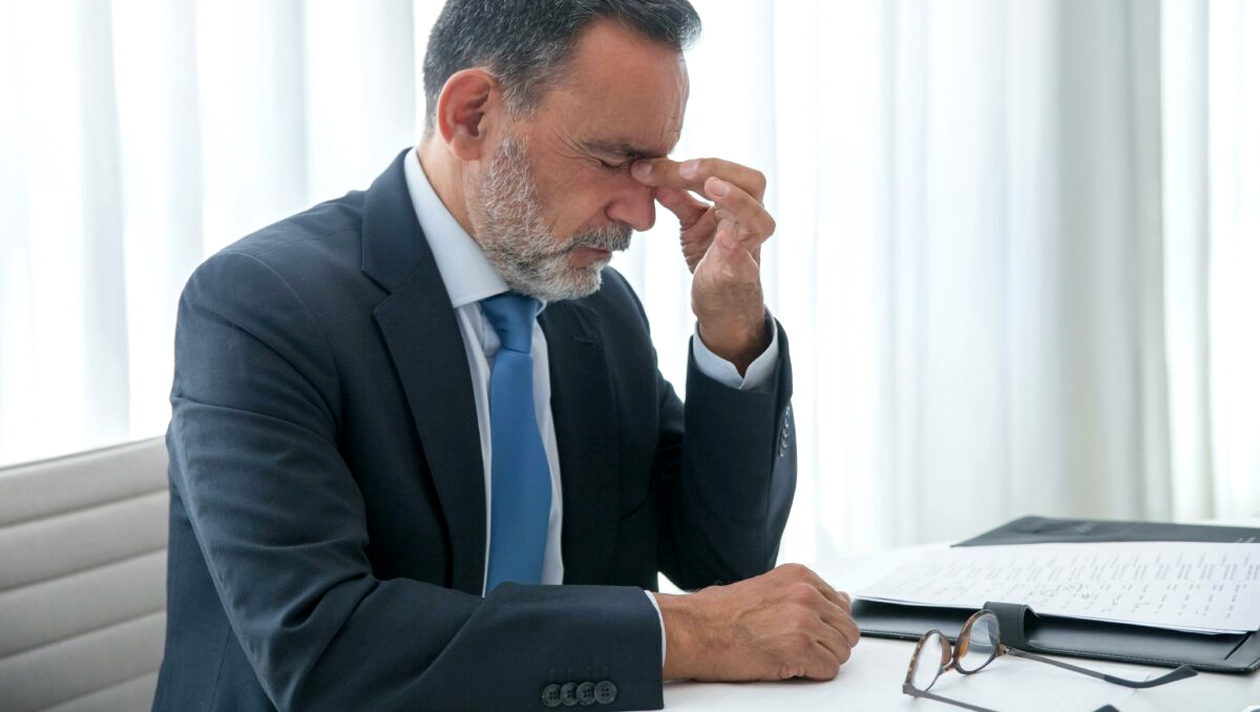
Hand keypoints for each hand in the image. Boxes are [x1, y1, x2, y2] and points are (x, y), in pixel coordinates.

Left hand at [631, 157, 776, 372]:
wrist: (720, 299)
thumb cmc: (710, 253)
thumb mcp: (690, 221)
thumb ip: (675, 197)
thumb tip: (646, 171)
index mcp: (738, 201)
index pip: (724, 172)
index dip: (696, 164)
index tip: (653, 166)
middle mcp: (749, 220)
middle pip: (753, 184)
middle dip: (722, 171)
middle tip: (687, 170)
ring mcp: (749, 248)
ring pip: (760, 221)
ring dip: (737, 201)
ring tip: (713, 187)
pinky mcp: (740, 276)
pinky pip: (746, 264)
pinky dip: (737, 251)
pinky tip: (723, 239)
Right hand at [652, 563, 859, 680]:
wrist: (694, 630)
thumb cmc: (720, 613)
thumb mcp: (770, 589)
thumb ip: (807, 594)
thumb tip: (843, 600)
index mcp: (800, 576)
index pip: (841, 605)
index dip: (826, 624)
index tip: (808, 631)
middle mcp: (806, 594)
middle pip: (847, 629)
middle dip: (829, 643)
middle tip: (801, 648)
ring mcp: (805, 621)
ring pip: (842, 650)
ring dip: (821, 659)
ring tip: (791, 656)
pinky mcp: (800, 649)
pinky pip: (830, 669)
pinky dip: (814, 673)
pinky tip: (790, 666)